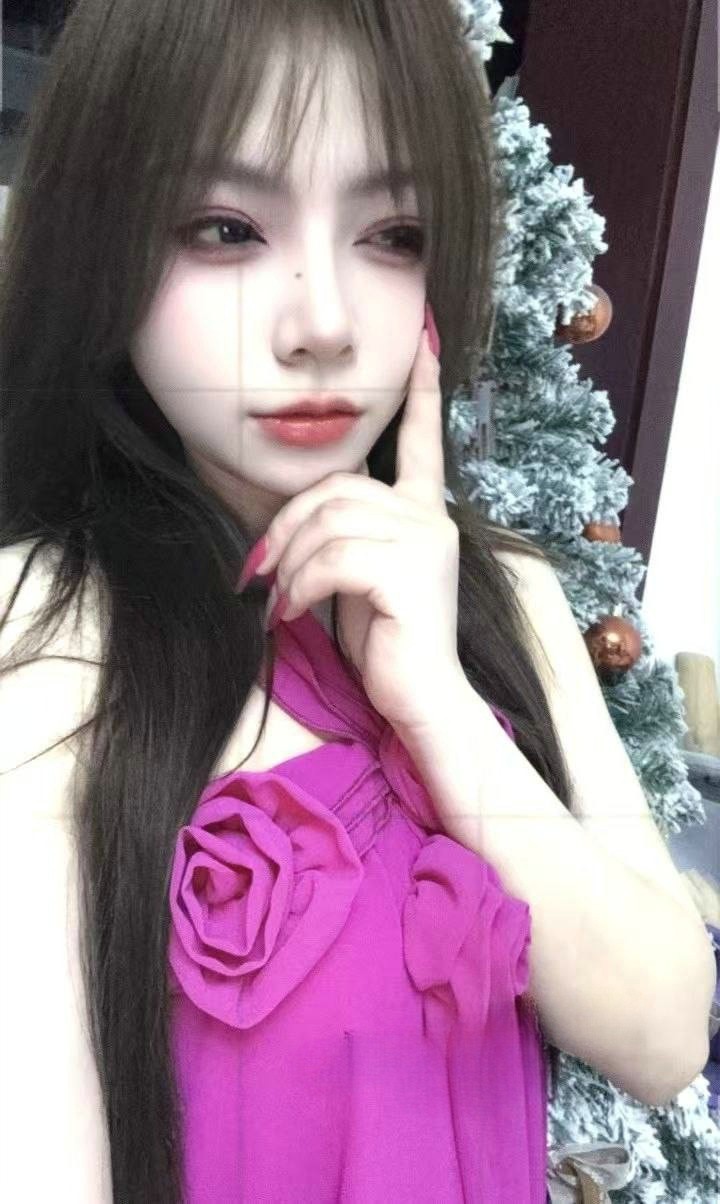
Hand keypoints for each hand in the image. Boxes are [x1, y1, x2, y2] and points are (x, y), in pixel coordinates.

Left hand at [237, 319, 466, 736]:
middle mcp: (430, 518)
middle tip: (264, 574)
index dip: (423, 392)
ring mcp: (425, 540)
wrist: (422, 700)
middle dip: (288, 528)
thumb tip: (288, 527)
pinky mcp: (410, 569)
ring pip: (329, 522)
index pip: (424, 441)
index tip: (425, 342)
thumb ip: (341, 536)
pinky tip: (293, 612)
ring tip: (282, 602)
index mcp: (423, 513)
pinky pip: (332, 556)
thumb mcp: (358, 578)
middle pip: (338, 487)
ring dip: (291, 566)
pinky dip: (301, 584)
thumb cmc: (387, 642)